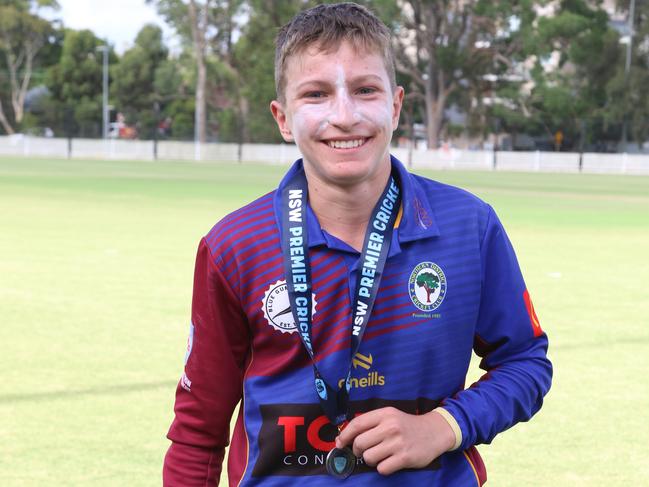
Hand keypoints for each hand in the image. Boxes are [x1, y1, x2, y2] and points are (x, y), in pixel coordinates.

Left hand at [335, 407, 455, 475]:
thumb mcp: (390, 416)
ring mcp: (398, 443)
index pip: (357, 424)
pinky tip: (390, 462)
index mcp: (384, 414)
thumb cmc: (407, 425)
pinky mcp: (405, 457)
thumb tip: (344, 436)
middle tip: (364, 451)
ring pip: (369, 457)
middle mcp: (390, 427)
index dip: (344, 435)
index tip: (340, 443)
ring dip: (371, 460)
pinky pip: (382, 468)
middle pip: (360, 443)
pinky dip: (382, 468)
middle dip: (357, 450)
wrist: (434, 432)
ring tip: (380, 455)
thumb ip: (370, 423)